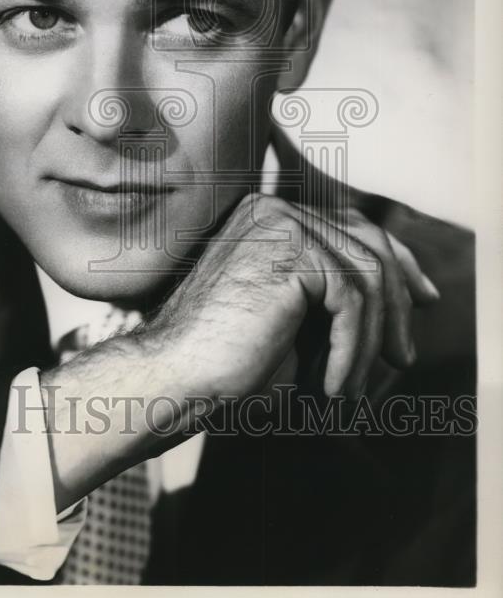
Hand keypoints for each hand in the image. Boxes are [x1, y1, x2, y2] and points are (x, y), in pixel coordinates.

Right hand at [145, 192, 439, 399]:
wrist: (174, 375)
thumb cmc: (224, 359)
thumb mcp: (294, 320)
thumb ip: (335, 295)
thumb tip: (409, 296)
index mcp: (269, 216)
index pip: (353, 227)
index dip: (399, 263)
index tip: (424, 302)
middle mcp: (275, 209)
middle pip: (369, 243)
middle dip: (399, 302)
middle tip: (404, 356)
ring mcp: (281, 223)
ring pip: (367, 276)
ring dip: (371, 341)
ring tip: (352, 389)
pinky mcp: (289, 251)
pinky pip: (351, 301)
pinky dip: (351, 352)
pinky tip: (332, 388)